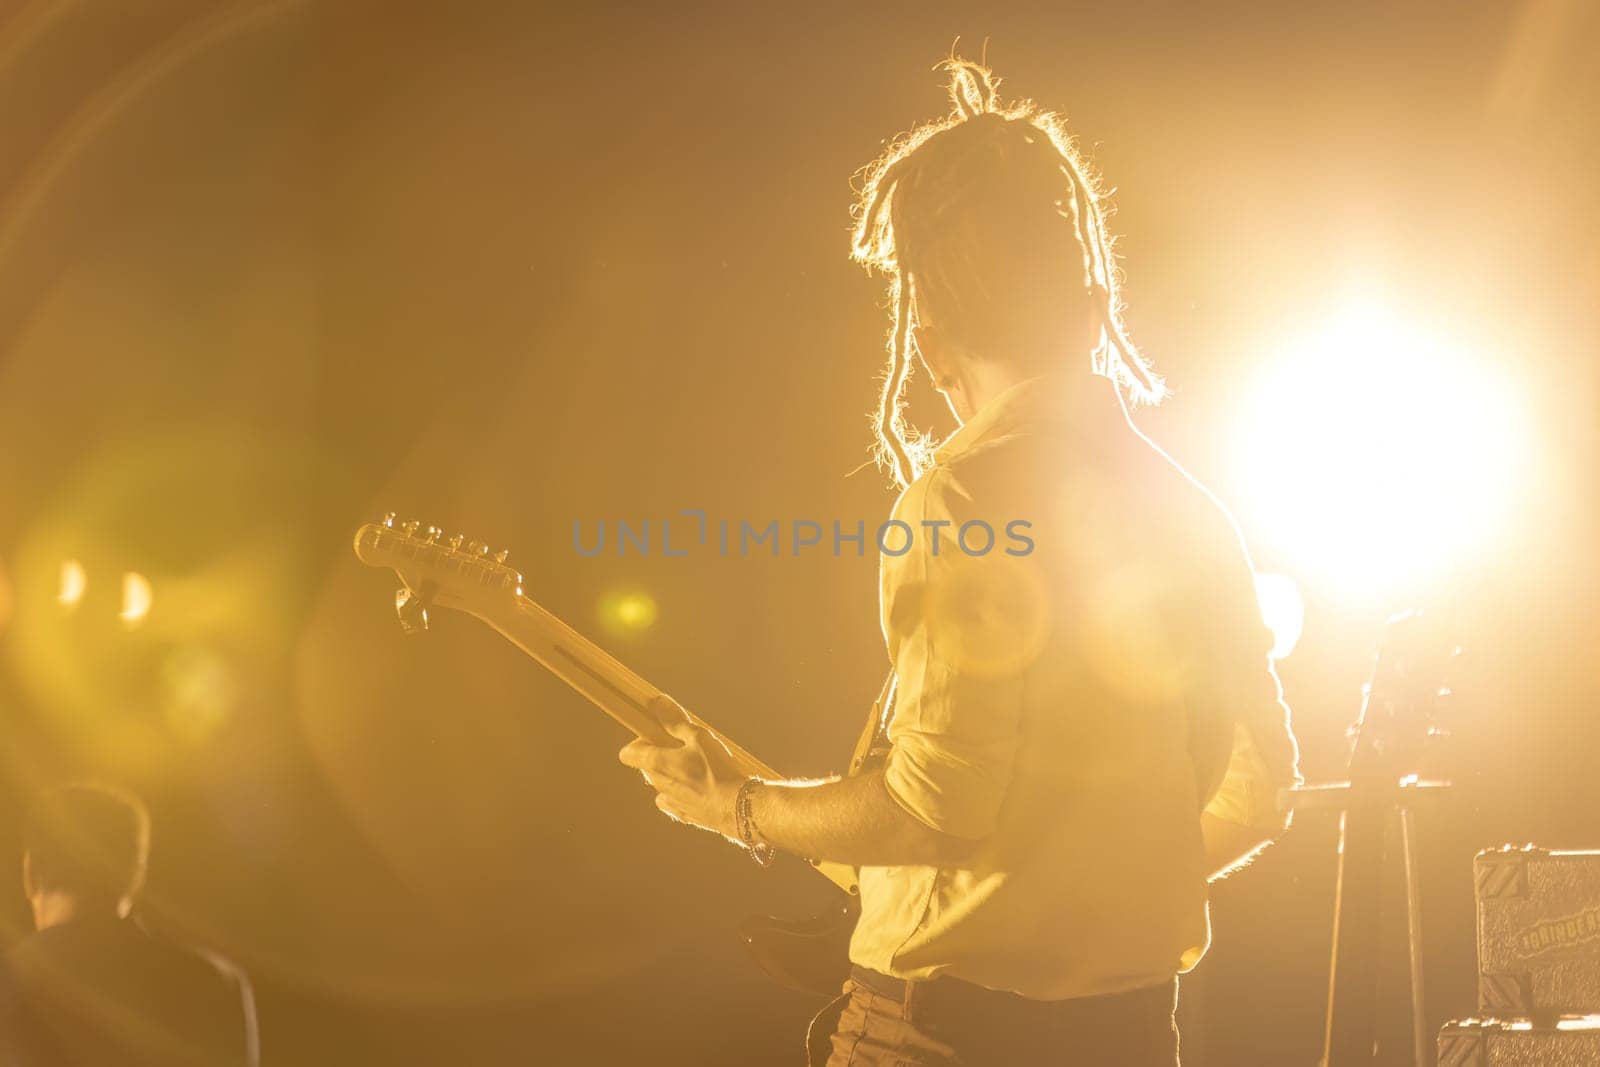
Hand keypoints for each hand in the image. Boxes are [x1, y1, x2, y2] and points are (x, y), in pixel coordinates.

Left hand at [618, 695, 747, 841]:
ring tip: (698, 767)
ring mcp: (669, 802)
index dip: (640, 742)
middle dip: (660, 754)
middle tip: (685, 747)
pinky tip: (702, 787)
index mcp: (656, 763)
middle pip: (647, 766)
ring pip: (661, 783)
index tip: (656, 735)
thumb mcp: (698, 737)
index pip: (628, 754)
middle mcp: (657, 784)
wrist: (738, 806)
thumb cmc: (718, 769)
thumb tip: (657, 703)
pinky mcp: (683, 815)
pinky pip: (674, 800)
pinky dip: (683, 792)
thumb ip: (675, 721)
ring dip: (672, 773)